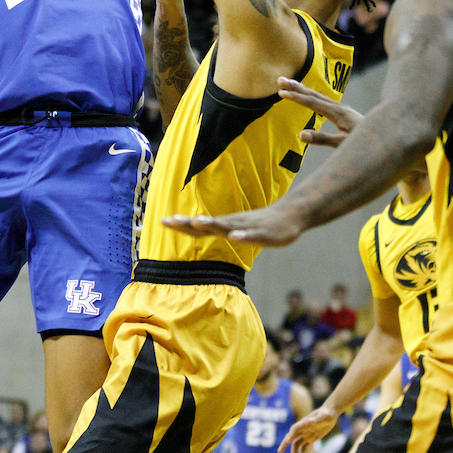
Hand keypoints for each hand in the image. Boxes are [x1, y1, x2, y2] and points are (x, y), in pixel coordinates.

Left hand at [161, 201, 303, 247]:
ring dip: (212, 224)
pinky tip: (234, 237)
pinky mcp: (264, 233)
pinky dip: (243, 236)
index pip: (198, 225)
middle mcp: (233, 223)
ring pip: (227, 226)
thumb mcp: (236, 229)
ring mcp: (248, 227)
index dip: (181, 224)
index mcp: (225, 224)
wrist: (290, 215)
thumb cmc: (260, 223)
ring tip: (197, 222)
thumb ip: (219, 230)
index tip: (162, 221)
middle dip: (188, 223)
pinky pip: (252, 236)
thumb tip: (198, 229)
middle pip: (207, 224)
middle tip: (168, 221)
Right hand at [277, 78, 363, 147]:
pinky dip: (311, 95)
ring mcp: (341, 108)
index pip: (312, 103)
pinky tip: (308, 95)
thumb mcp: (342, 143)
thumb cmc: (364, 143)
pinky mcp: (343, 112)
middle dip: (296, 87)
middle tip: (280, 79)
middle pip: (313, 94)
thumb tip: (300, 135)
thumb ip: (322, 138)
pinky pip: (323, 100)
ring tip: (288, 82)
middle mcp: (339, 106)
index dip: (296, 98)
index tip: (281, 92)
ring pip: (318, 95)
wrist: (387, 137)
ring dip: (302, 89)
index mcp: (337, 112)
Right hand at [279, 406, 337, 452]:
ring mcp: (306, 434)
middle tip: (279, 451)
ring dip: (294, 452)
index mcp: (304, 423)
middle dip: (285, 444)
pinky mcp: (310, 438)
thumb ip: (316, 420)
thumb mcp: (323, 417)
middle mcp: (302, 429)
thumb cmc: (327, 414)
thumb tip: (310, 421)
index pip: (294, 429)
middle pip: (291, 437)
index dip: (290, 435)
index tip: (287, 441)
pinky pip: (304, 446)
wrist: (330, 414)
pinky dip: (301, 452)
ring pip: (296, 444)